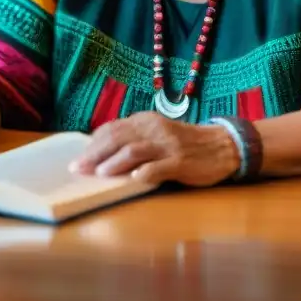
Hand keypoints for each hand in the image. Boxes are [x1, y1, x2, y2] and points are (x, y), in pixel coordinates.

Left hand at [69, 112, 240, 186]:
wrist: (222, 145)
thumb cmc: (185, 143)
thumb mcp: (157, 134)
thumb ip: (135, 139)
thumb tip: (102, 153)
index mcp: (145, 120)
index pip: (113, 128)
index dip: (93, 144)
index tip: (79, 159)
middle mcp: (154, 129)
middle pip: (118, 138)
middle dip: (95, 154)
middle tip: (78, 169)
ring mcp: (168, 145)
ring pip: (135, 150)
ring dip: (114, 162)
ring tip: (98, 173)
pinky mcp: (181, 161)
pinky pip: (159, 167)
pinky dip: (144, 173)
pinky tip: (132, 180)